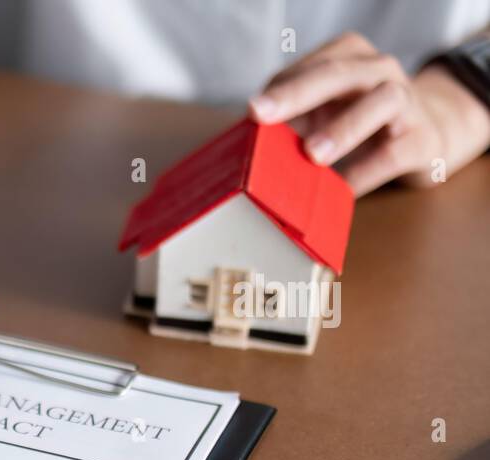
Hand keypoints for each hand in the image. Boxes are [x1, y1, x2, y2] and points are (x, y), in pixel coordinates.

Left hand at [250, 32, 489, 194]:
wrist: (428, 133)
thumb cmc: (358, 120)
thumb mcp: (323, 112)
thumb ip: (289, 121)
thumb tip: (241, 145)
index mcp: (348, 57)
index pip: (308, 67)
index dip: (280, 88)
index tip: (251, 111)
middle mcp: (379, 70)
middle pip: (336, 75)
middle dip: (295, 95)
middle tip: (260, 114)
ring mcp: (406, 101)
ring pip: (379, 103)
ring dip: (342, 128)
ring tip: (312, 154)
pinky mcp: (422, 139)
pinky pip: (393, 154)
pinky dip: (365, 173)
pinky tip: (342, 191)